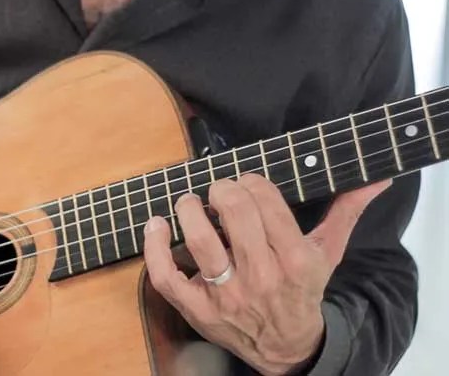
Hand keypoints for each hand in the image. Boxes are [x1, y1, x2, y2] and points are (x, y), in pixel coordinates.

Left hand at [144, 174, 390, 374]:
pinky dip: (153, 248)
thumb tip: (374, 179)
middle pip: (233, 213)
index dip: (249, 181)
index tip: (245, 182)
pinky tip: (156, 225)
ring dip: (189, 209)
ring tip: (190, 202)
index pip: (265, 201)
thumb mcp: (327, 253)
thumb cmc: (302, 291)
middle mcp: (262, 277)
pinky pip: (166, 276)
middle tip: (218, 191)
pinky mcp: (196, 309)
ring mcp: (226, 295)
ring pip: (200, 241)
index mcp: (295, 260)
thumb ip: (345, 212)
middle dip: (221, 189)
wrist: (285, 347)